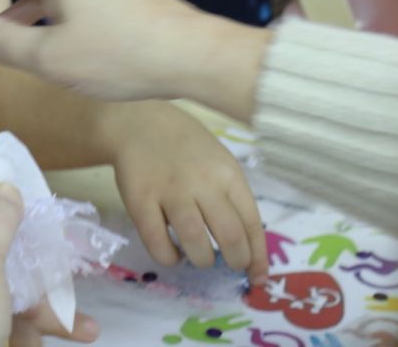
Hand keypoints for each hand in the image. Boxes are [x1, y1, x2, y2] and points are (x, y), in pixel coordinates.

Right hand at [105, 103, 266, 281]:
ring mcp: (170, 191)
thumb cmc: (186, 146)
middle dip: (236, 261)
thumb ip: (232, 198)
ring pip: (195, 242)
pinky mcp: (141, 200)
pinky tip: (172, 253)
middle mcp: (203, 182)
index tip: (258, 276)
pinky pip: (157, 242)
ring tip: (201, 257)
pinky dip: (168, 257)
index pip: (252, 222)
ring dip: (203, 259)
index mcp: (228, 173)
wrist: (139, 121)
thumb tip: (247, 246)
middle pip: (229, 235)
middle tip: (230, 265)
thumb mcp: (219, 162)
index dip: (257, 255)